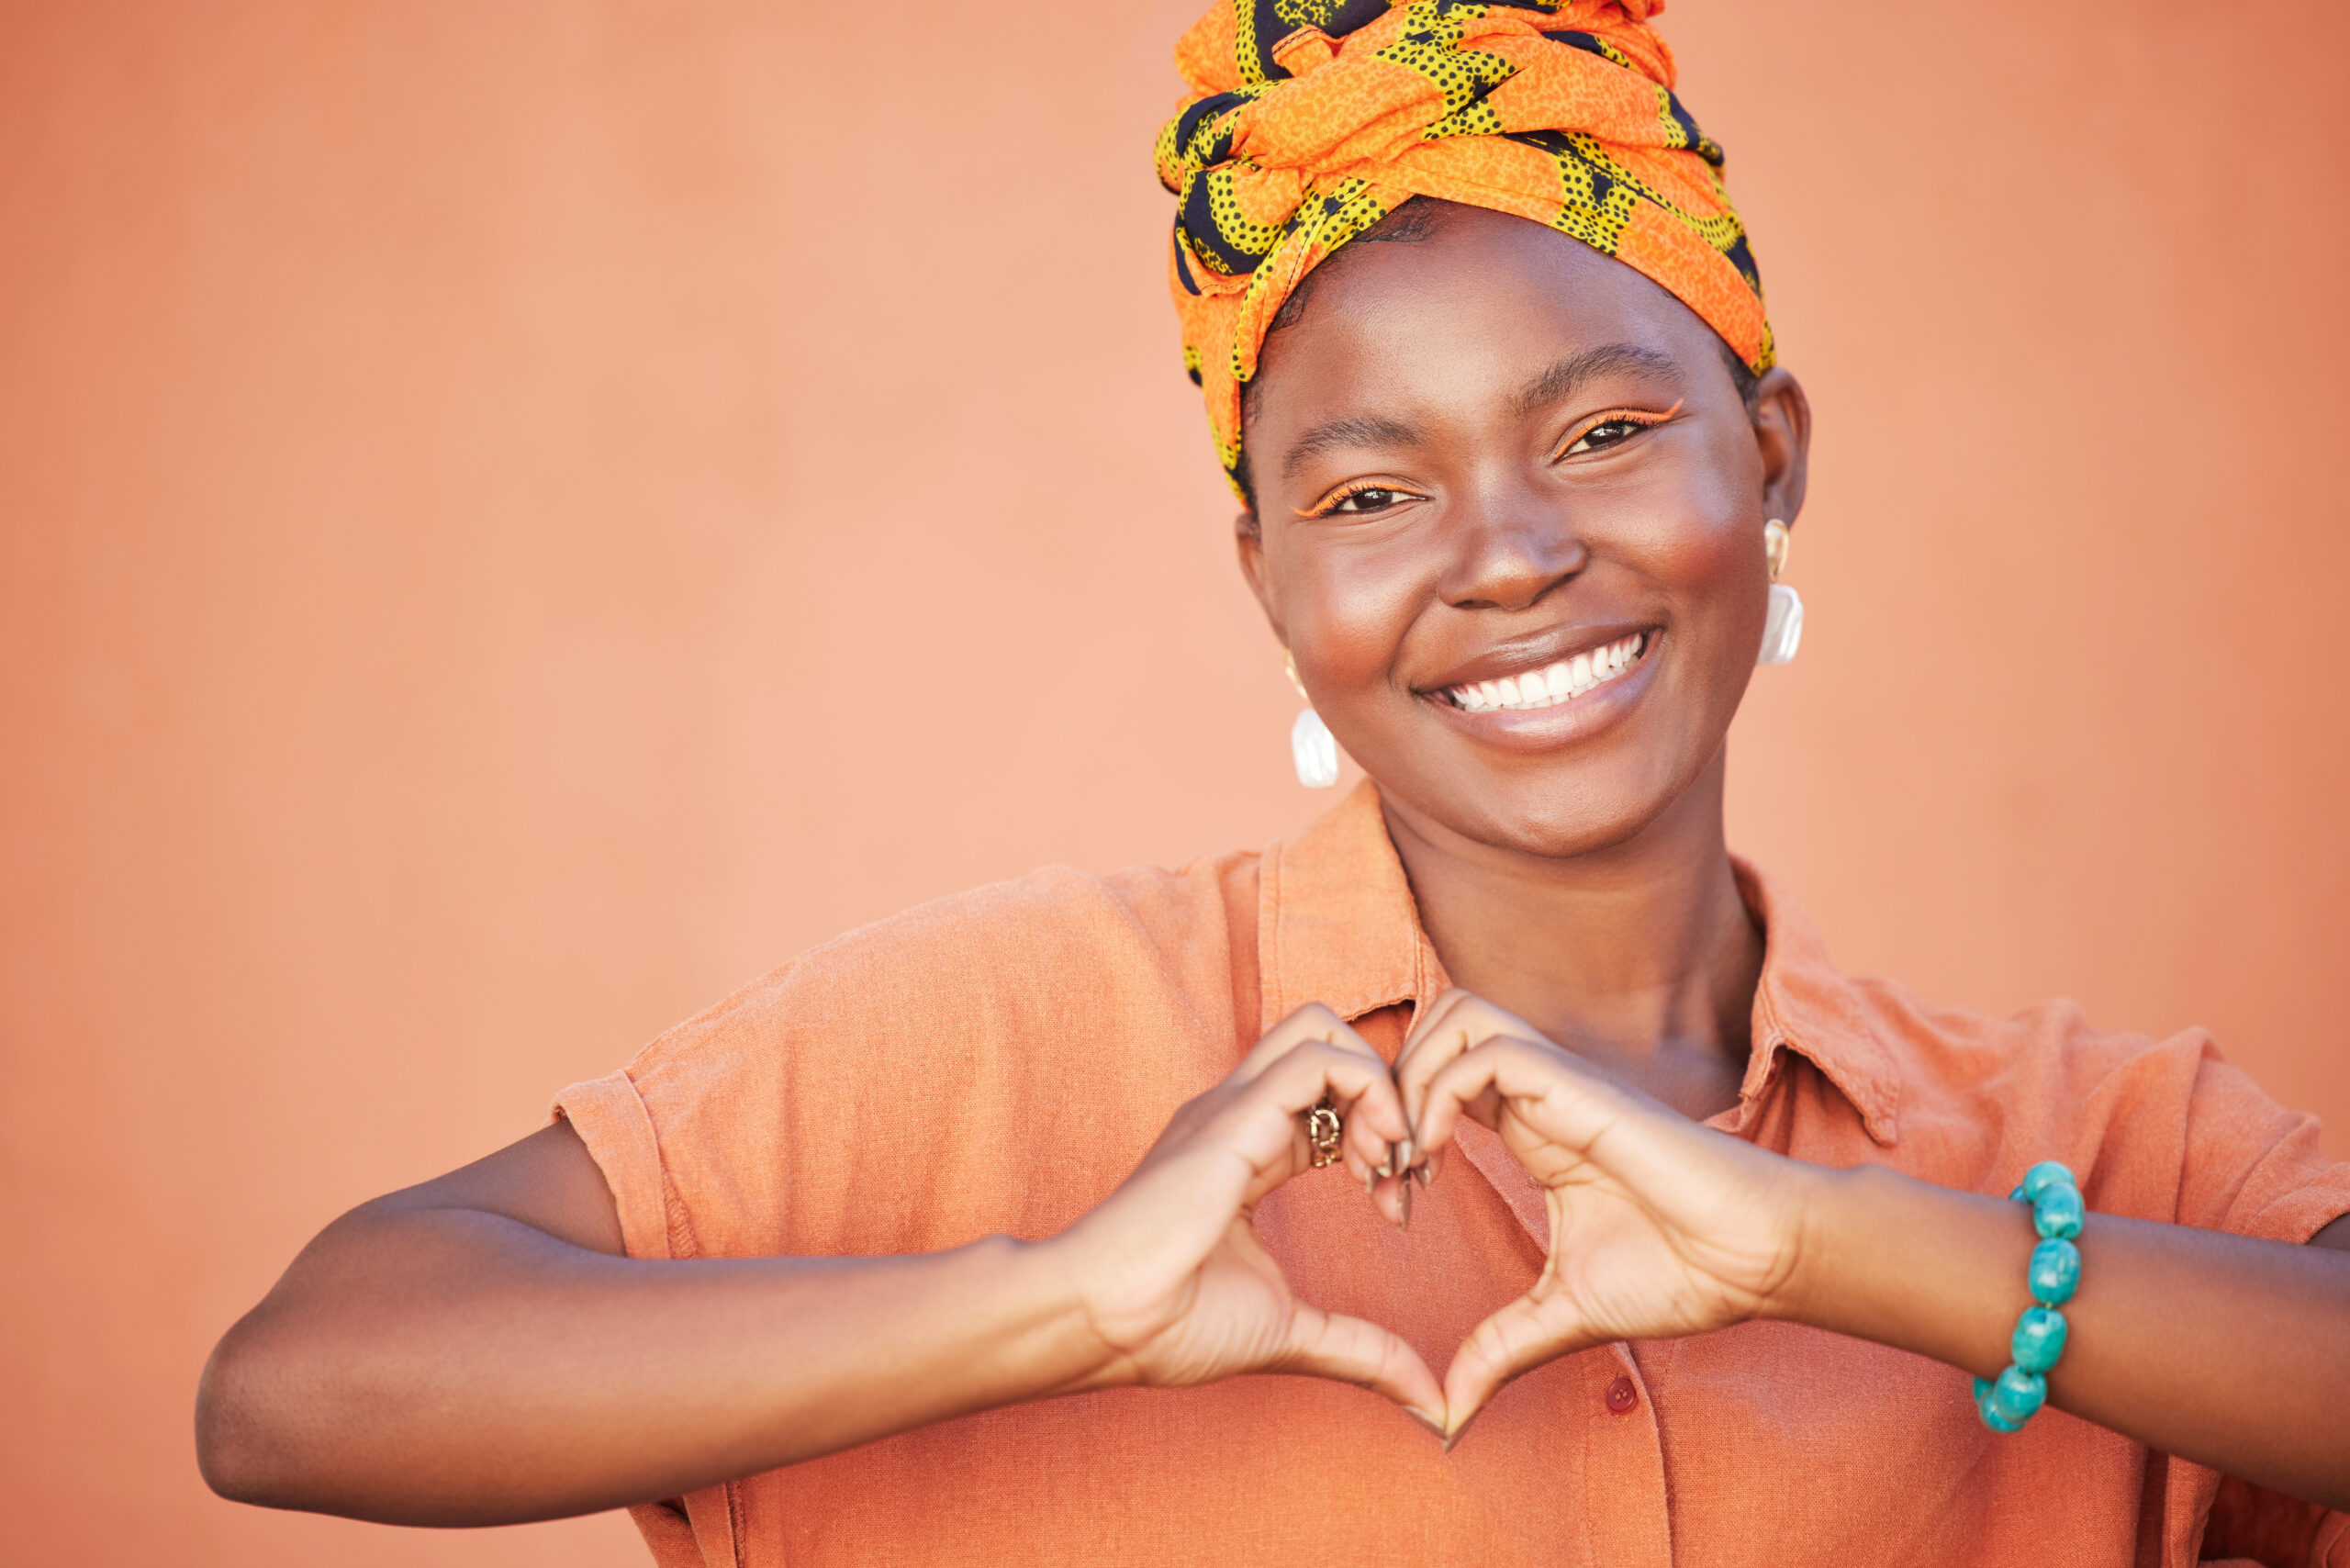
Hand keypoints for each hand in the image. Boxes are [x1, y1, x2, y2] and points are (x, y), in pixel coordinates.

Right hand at [1046, 1003, 1444, 1423]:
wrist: (1108, 1321)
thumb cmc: (1174, 1323)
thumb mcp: (1291, 1331)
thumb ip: (1359, 1348)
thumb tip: (1426, 1397)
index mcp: (1246, 1148)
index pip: (1329, 1098)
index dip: (1381, 1137)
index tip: (1397, 1205)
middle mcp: (1240, 1114)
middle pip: (1328, 1039)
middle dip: (1388, 1091)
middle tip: (1404, 1168)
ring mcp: (1234, 1106)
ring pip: (1327, 1030)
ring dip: (1382, 1087)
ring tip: (1390, 1162)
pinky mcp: (1235, 1116)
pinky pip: (1318, 1057)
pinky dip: (1369, 1090)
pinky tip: (1375, 1158)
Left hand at [1394, 990, 1817, 1440]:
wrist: (1758, 1259)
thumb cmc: (1682, 1272)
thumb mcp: (1562, 1314)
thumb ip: (1498, 1348)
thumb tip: (1448, 1415)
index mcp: (1531, 1127)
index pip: (1438, 1076)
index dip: (1394, 1125)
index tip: (1389, 1201)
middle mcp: (1537, 1092)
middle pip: (1436, 1023)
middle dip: (1386, 1085)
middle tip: (1382, 1169)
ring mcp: (1558, 1082)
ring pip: (1456, 1014)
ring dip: (1409, 1078)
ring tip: (1406, 1160)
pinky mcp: (1579, 1087)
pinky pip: (1487, 1051)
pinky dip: (1440, 1092)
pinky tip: (1436, 1158)